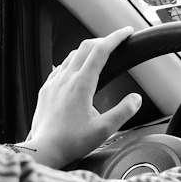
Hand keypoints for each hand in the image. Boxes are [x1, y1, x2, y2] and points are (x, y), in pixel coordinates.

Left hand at [24, 27, 142, 168]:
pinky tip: (75, 70)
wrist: (44, 149)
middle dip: (103, 40)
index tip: (126, 31)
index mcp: (81, 84)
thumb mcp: (104, 130)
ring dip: (87, 51)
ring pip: (71, 56)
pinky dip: (72, 62)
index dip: (116, 38)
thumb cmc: (71, 142)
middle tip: (116, 42)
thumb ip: (123, 112)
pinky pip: (59, 68)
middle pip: (85, 47)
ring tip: (99, 55)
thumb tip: (136, 98)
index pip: (101, 51)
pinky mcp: (45, 90)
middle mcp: (65, 79)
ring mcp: (53, 83)